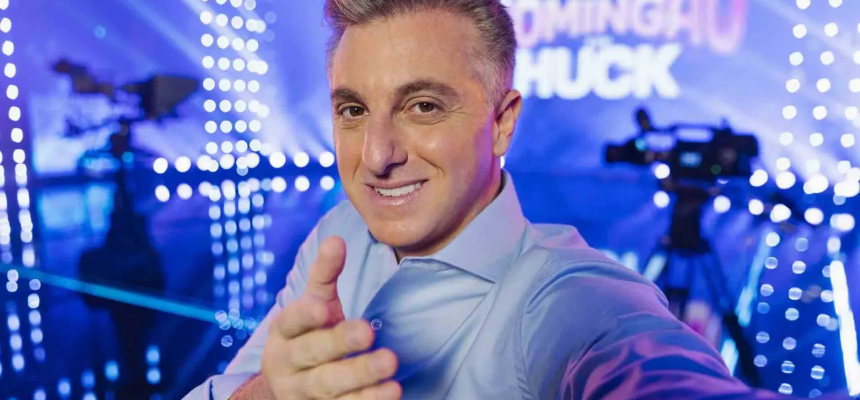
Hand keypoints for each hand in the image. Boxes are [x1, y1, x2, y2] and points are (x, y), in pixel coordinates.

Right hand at [261, 236, 400, 399]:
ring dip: (360, 375)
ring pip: (329, 385)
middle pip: (311, 353)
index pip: (290, 321)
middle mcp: (287, 363)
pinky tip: (392, 390)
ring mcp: (302, 392)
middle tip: (368, 331)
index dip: (305, 315)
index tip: (323, 307)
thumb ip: (325, 275)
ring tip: (390, 363)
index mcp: (282, 332)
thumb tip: (336, 240)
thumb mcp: (314, 304)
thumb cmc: (309, 334)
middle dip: (339, 343)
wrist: (291, 385)